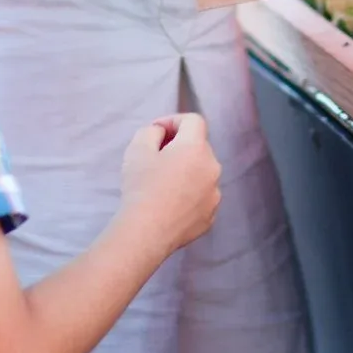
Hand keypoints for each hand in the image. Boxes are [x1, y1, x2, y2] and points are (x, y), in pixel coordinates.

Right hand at [120, 114, 220, 251]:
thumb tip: (161, 134)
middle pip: (199, 147)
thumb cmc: (142, 187)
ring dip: (186, 171)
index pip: (193, 121)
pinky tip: (170, 204)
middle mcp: (213, 168)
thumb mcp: (138, 148)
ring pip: (202, 173)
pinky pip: (202, 196)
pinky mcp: (210, 216)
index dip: (173, 120)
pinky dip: (189, 195)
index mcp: (197, 148)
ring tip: (162, 184)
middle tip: (156, 157)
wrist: (146, 232)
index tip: (156, 131)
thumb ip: (152, 131)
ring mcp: (215, 194)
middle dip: (179, 146)